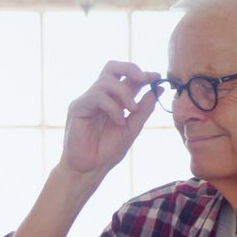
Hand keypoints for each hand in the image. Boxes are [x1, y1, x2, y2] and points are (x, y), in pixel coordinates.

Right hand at [58, 61, 160, 177]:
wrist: (89, 169)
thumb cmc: (107, 151)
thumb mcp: (132, 128)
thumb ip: (144, 109)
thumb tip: (158, 90)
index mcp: (114, 100)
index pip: (127, 78)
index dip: (143, 74)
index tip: (158, 77)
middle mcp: (100, 96)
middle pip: (112, 67)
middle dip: (131, 68)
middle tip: (145, 79)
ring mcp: (88, 100)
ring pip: (106, 81)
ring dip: (124, 94)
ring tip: (132, 110)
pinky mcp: (77, 107)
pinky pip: (96, 96)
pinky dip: (112, 107)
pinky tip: (118, 121)